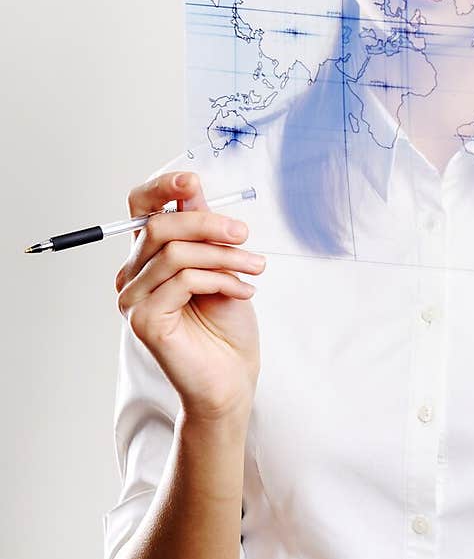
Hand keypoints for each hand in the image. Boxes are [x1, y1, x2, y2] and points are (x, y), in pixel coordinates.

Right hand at [114, 170, 265, 420]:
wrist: (232, 379)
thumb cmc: (226, 326)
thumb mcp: (220, 264)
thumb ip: (202, 228)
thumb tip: (191, 184)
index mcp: (147, 258)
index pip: (140, 208)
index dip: (162, 187)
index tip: (193, 179)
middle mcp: (132, 276)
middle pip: (159, 226)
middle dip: (208, 224)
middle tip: (244, 235)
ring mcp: (133, 299)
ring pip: (175, 253)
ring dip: (224, 256)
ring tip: (255, 269)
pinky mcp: (143, 320)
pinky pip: (182, 280)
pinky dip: (219, 280)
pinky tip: (243, 292)